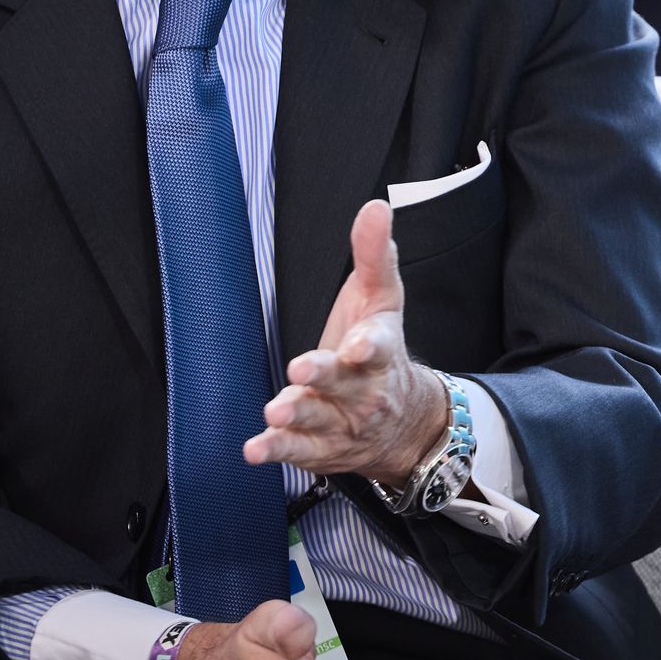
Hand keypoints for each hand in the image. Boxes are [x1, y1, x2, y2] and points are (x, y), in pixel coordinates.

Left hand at [246, 200, 443, 484]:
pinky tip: (256, 448)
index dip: (367, 346)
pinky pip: (299, 452)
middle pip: (345, 384)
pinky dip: (278, 451)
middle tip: (301, 370)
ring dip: (299, 415)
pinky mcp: (321, 448)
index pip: (378, 346)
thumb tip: (376, 207)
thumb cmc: (380, 352)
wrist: (405, 424)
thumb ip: (374, 254)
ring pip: (320, 420)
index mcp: (377, 352)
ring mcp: (342, 422)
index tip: (357, 346)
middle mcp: (363, 391)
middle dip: (324, 377)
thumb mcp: (382, 299)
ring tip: (276, 411)